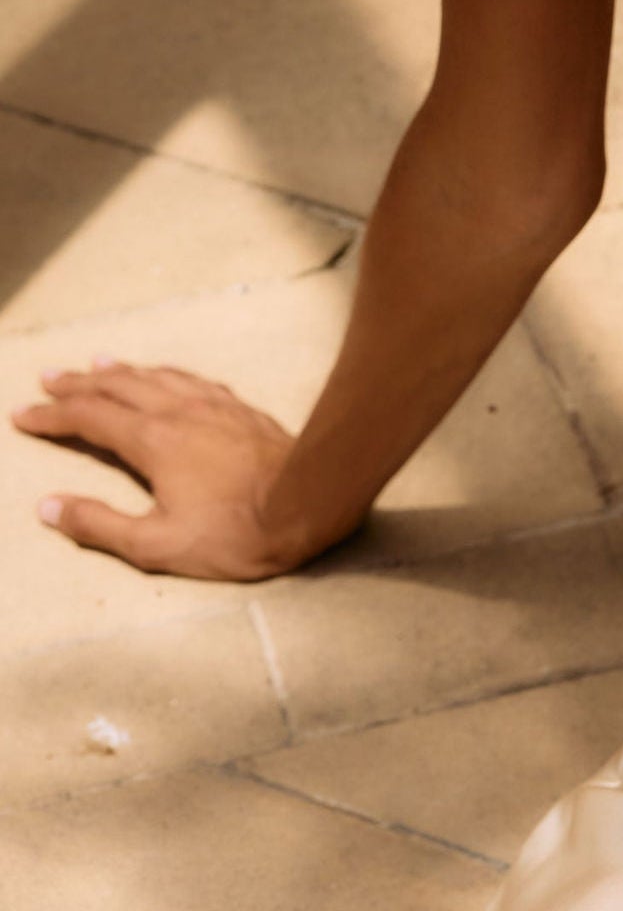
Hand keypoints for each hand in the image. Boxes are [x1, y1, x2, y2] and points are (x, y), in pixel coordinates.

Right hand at [14, 360, 311, 578]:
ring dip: (120, 370)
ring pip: (155, 375)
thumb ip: (98, 525)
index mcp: (152, 442)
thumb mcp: (155, 546)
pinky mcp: (239, 408)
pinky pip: (190, 379)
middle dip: (78, 383)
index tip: (23, 415)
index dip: (52, 416)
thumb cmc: (233, 533)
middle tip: (48, 378)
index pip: (89, 418)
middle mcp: (178, 411)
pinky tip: (165, 376)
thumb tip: (48, 507)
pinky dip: (163, 372)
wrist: (306, 502)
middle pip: (118, 385)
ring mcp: (212, 405)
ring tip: (97, 364)